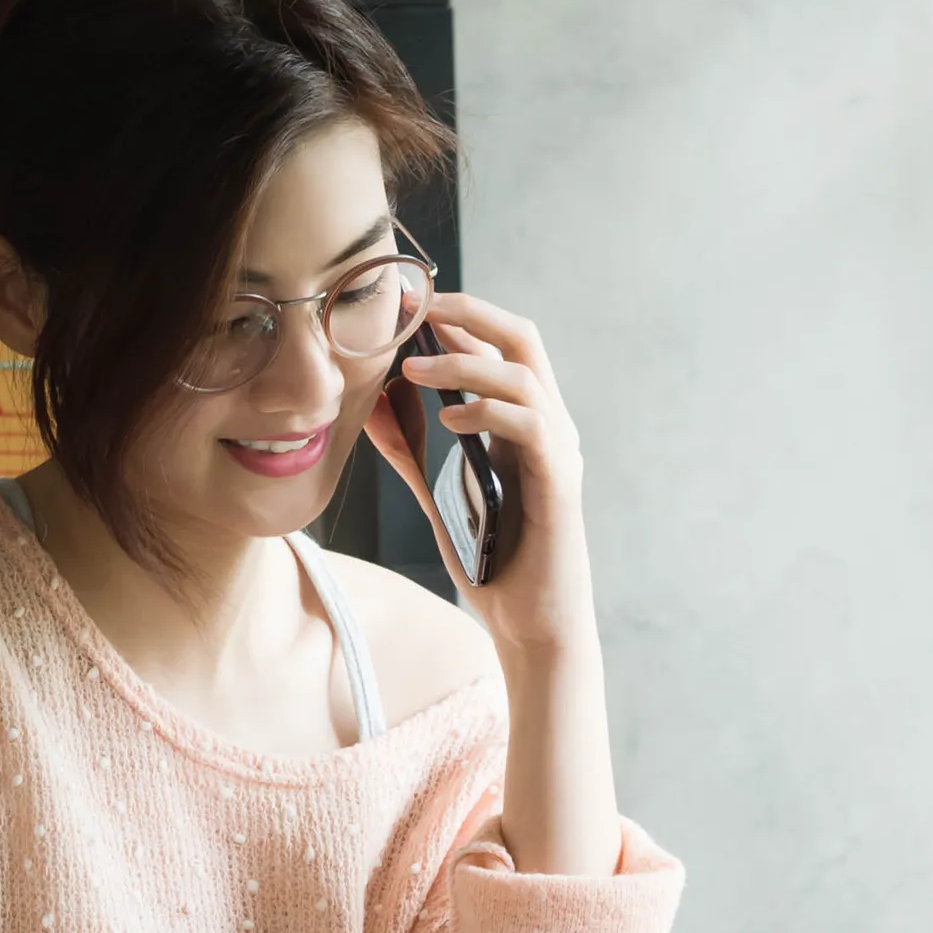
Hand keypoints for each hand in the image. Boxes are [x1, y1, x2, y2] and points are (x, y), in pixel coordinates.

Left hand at [365, 289, 594, 654]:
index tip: (407, 304)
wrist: (532, 627)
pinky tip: (447, 419)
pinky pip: (532, 425)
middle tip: (416, 308)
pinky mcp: (560, 484)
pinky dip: (488, 411)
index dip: (459, 315)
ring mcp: (560, 452)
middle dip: (470, 313)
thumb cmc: (495, 564)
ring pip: (525, 374)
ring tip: (412, 370)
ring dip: (465, 361)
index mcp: (526, 423)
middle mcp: (550, 427)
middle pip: (523, 338)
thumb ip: (412, 453)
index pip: (501, 346)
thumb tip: (372, 406)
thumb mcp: (440, 497)